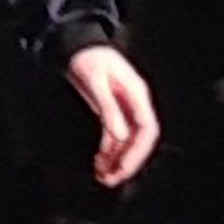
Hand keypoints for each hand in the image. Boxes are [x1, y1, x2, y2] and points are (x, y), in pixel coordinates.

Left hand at [67, 47, 158, 186]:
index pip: (147, 129)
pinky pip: (115, 135)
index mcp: (136, 93)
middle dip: (128, 161)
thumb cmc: (87, 58)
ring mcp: (124, 107)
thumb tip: (119, 136)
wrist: (77, 44)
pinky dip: (108, 151)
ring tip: (102, 176)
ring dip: (116, 159)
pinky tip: (98, 162)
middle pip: (140, 139)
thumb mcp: (95, 82)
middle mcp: (134, 102)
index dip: (137, 152)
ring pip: (127, 140)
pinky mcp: (112, 111)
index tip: (123, 168)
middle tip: (111, 180)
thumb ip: (108, 109)